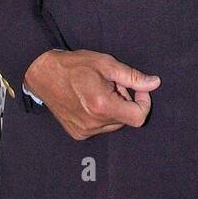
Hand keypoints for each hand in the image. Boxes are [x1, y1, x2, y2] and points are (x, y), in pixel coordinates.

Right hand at [23, 49, 160, 138]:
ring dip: (113, 109)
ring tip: (98, 91)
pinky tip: (89, 101)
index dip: (144, 103)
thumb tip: (154, 83)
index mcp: (102, 106)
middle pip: (126, 119)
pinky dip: (101, 116)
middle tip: (112, 85)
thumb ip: (132, 77)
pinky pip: (100, 128)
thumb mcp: (106, 64)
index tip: (139, 89)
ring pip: (114, 124)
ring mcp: (84, 131)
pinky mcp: (78, 134)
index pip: (138, 117)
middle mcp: (93, 123)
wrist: (42, 75)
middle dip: (125, 102)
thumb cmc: (74, 66)